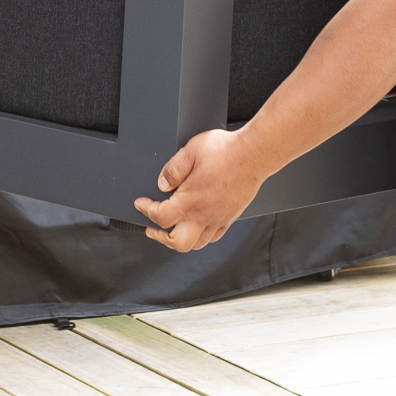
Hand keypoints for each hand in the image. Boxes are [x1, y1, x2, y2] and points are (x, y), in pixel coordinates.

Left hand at [134, 128, 264, 251]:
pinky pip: (213, 237)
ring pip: (196, 244)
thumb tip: (162, 183)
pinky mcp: (230, 217)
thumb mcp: (191, 150)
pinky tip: (197, 226)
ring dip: (180, 239)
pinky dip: (201, 237)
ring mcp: (218, 218)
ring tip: (172, 229)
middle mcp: (204, 214)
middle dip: (160, 237)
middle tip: (153, 228)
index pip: (160, 217)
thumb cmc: (226, 151)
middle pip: (177, 243)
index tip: (141, 204)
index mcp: (190, 199)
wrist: (255, 154)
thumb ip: (173, 169)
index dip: (146, 211)